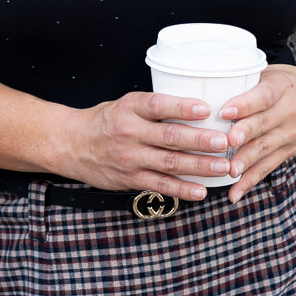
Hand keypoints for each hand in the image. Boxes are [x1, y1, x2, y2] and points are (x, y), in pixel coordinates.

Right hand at [59, 92, 236, 201]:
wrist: (71, 144)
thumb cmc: (107, 120)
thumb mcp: (127, 104)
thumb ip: (156, 107)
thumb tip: (198, 108)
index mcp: (130, 107)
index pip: (158, 105)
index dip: (182, 107)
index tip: (206, 109)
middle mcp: (129, 132)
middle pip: (169, 137)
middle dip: (199, 141)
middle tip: (223, 142)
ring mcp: (129, 158)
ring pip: (169, 163)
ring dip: (199, 166)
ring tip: (223, 167)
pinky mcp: (130, 179)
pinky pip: (160, 185)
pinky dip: (182, 189)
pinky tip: (201, 191)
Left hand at [219, 64, 295, 203]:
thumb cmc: (289, 83)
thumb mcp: (273, 73)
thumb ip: (247, 80)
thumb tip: (208, 85)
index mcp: (282, 86)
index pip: (264, 96)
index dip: (245, 104)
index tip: (225, 111)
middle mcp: (289, 111)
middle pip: (264, 124)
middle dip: (244, 134)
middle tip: (226, 142)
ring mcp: (290, 134)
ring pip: (266, 149)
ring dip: (246, 161)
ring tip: (229, 170)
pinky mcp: (288, 151)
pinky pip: (268, 167)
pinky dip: (250, 181)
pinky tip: (235, 193)